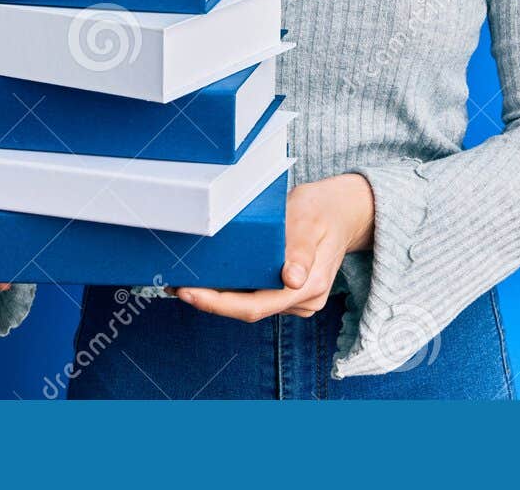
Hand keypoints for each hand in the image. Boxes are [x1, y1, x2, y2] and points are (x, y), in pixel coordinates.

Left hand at [171, 173, 374, 320]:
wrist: (344, 211)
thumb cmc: (322, 209)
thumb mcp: (309, 218)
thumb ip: (300, 247)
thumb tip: (292, 280)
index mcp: (310, 285)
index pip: (256, 305)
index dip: (219, 304)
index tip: (189, 292)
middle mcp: (304, 300)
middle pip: (249, 310)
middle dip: (210, 301)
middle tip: (175, 286)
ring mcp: (297, 300)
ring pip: (251, 306)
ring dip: (219, 296)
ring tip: (185, 280)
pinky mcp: (289, 294)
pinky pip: (257, 298)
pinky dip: (232, 290)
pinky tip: (210, 279)